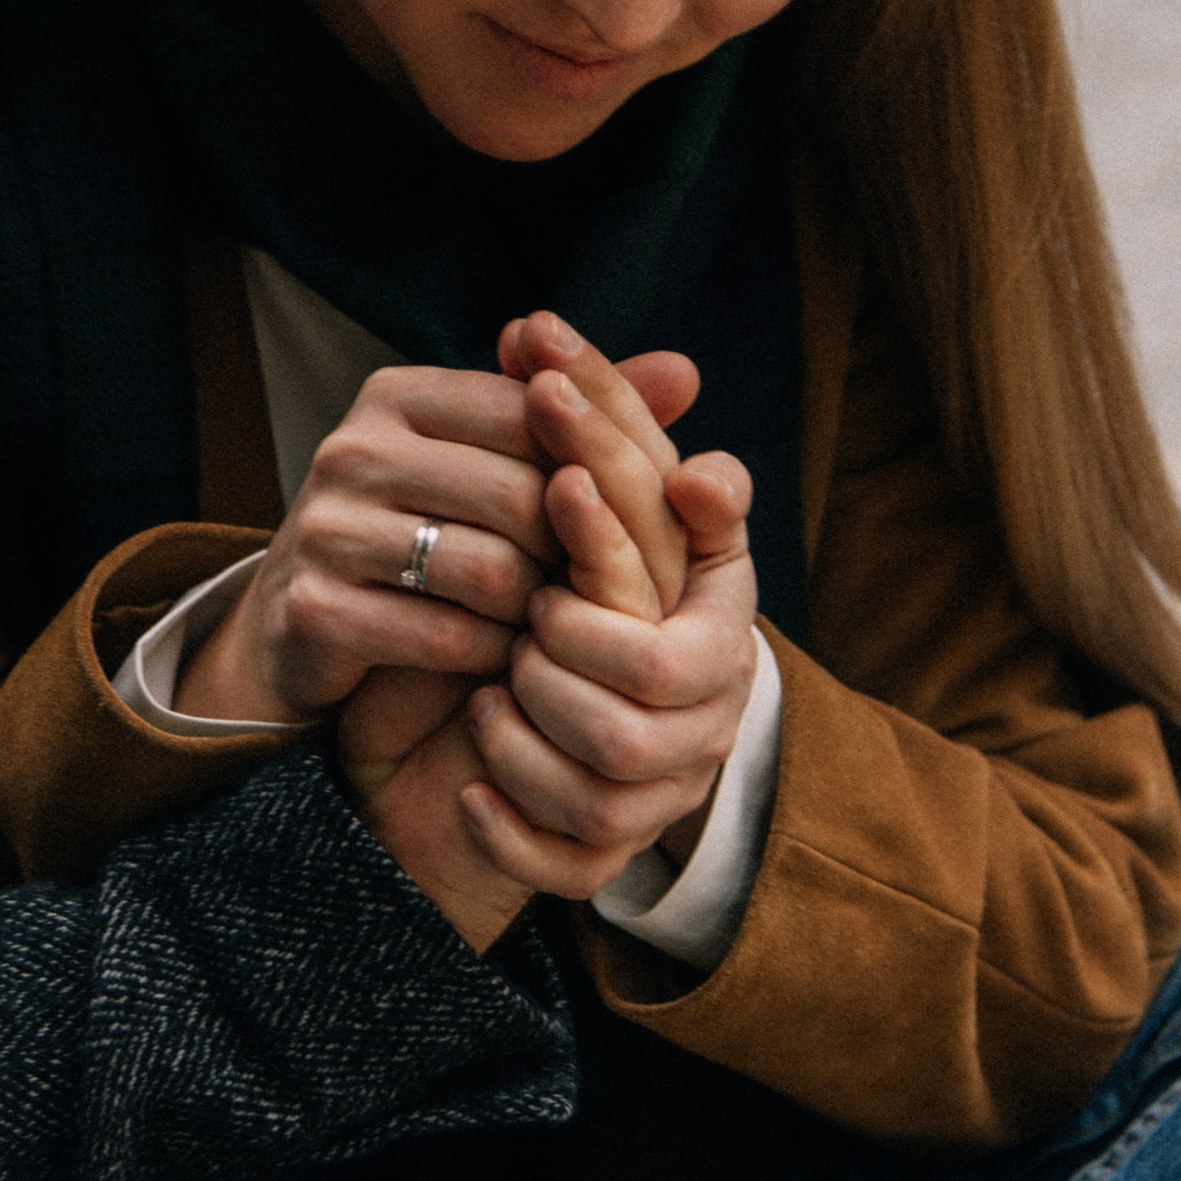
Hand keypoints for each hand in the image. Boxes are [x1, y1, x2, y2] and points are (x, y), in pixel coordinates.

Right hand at [175, 348, 699, 733]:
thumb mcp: (496, 466)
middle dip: (569, 553)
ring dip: (535, 610)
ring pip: (487, 568)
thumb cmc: (425, 534)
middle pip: (520, 496)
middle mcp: (354, 448)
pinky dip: (490, 655)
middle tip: (594, 593)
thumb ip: (586, 421)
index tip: (615, 524)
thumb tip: (689, 372)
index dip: (593, 474)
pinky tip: (502, 661)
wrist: (302, 626)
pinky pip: (442, 633)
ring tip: (549, 625)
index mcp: (398, 395)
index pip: (534, 413)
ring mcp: (326, 526)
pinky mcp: (314, 605)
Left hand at [463, 439, 760, 900]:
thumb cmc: (556, 596)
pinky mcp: (601, 855)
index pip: (688, 554)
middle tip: (522, 616)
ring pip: (608, 766)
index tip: (554, 484)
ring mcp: (658, 789)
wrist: (513, 730)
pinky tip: (469, 785)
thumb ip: (575, 427)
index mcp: (711, 609)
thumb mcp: (576, 515)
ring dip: (532, 724)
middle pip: (649, 670)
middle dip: (567, 635)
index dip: (616, 520)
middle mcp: (705, 706)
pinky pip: (571, 860)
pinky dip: (511, 823)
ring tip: (490, 690)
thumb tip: (532, 320)